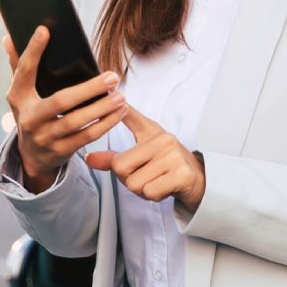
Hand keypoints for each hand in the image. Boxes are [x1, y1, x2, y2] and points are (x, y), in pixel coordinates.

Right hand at [3, 26, 127, 186]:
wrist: (32, 155)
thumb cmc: (33, 113)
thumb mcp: (22, 93)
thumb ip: (19, 66)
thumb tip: (9, 37)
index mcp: (18, 97)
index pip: (24, 71)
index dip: (33, 51)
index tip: (45, 30)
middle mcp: (29, 118)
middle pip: (60, 101)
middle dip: (89, 89)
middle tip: (112, 76)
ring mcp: (44, 136)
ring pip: (76, 121)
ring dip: (102, 108)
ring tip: (121, 96)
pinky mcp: (60, 151)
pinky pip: (86, 137)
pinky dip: (106, 124)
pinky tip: (120, 112)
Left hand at [84, 105, 206, 210]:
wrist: (197, 180)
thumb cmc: (166, 166)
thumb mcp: (141, 156)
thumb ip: (114, 158)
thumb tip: (89, 158)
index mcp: (152, 131)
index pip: (131, 118)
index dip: (120, 108)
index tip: (109, 89)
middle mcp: (164, 140)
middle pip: (121, 167)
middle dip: (128, 179)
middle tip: (146, 175)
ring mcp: (174, 156)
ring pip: (135, 183)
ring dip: (142, 190)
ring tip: (156, 181)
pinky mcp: (181, 174)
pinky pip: (150, 192)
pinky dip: (154, 196)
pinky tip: (165, 187)